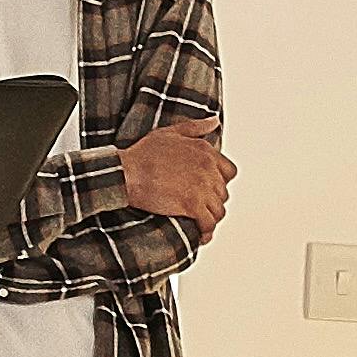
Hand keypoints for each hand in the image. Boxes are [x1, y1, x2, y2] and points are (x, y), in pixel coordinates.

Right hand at [117, 119, 235, 229]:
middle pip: (222, 193)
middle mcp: (208, 168)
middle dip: (211, 202)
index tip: (208, 189)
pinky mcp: (192, 205)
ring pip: (218, 211)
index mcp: (205, 151)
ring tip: (199, 224)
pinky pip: (208, 224)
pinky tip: (199, 235)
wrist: (127, 172)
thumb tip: (215, 121)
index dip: (220, 183)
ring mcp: (202, 187)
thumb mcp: (170, 132)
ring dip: (210, 218)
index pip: (229, 172)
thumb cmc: (143, 154)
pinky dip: (206, 232)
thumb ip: (196, 127)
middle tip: (198, 209)